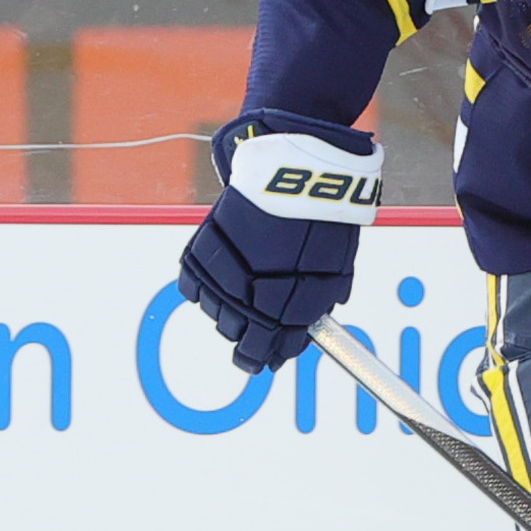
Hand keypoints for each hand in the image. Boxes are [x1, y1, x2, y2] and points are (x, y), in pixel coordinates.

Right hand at [178, 112, 382, 372]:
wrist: (292, 171)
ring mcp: (222, 274)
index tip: (269, 358)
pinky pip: (193, 288)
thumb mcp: (337, 267)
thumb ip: (321, 301)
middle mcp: (250, 297)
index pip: (267, 349)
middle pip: (239, 336)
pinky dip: (205, 290)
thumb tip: (312, 329)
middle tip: (260, 325)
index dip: (268, 356)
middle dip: (251, 335)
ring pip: (217, 314)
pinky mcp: (202, 252)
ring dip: (230, 312)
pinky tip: (222, 282)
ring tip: (246, 293)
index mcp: (287, 306)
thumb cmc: (322, 218)